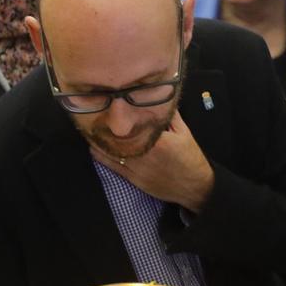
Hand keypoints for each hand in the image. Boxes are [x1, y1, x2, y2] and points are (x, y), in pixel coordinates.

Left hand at [90, 110, 215, 212]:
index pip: (135, 126)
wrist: (194, 186)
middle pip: (120, 139)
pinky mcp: (134, 179)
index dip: (121, 118)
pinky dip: (102, 157)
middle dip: (106, 128)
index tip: (110, 108)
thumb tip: (158, 99)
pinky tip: (94, 148)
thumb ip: (170, 116)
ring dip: (100, 142)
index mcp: (158, 141)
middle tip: (94, 117)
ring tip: (90, 130)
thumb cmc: (190, 157)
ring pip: (113, 153)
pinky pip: (113, 167)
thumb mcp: (184, 133)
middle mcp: (144, 155)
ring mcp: (137, 169)